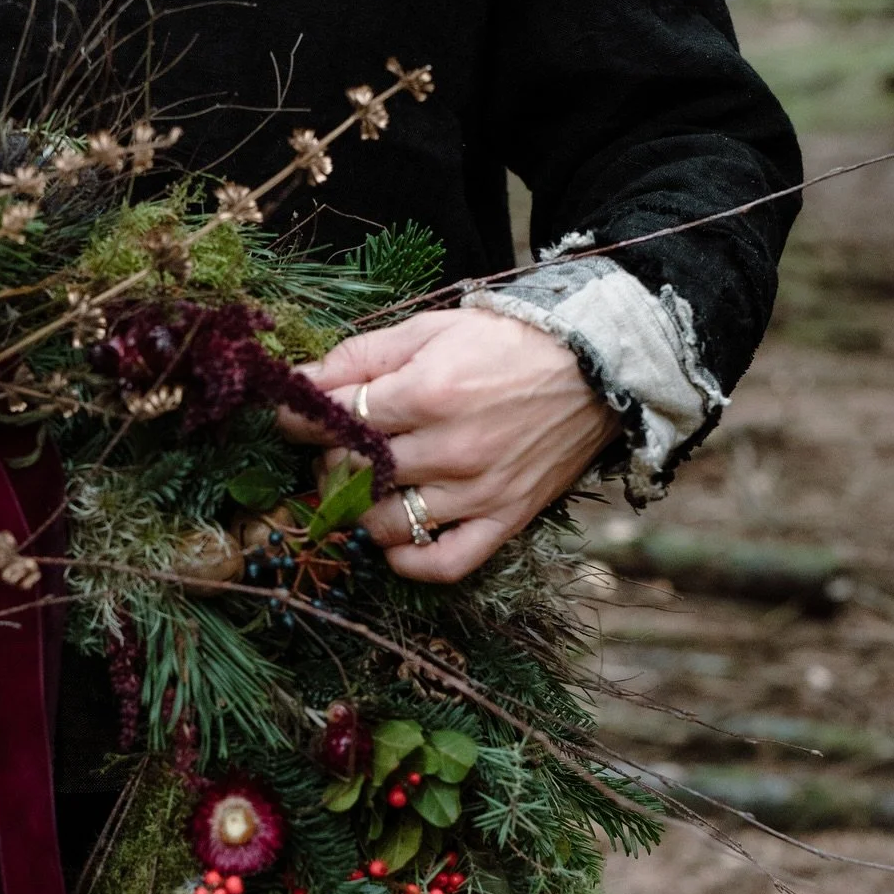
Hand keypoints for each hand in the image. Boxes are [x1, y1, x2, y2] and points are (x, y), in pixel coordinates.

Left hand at [276, 308, 618, 581]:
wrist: (596, 364)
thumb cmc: (507, 343)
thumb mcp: (431, 329)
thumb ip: (362, 356)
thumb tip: (301, 380)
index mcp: (428, 393)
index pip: (338, 421)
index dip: (304, 422)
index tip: (297, 420)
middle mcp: (451, 449)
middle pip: (354, 475)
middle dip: (330, 463)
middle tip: (336, 451)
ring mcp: (479, 491)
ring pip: (386, 525)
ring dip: (360, 513)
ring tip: (365, 490)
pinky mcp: (506, 519)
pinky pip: (445, 564)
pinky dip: (410, 563)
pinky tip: (395, 542)